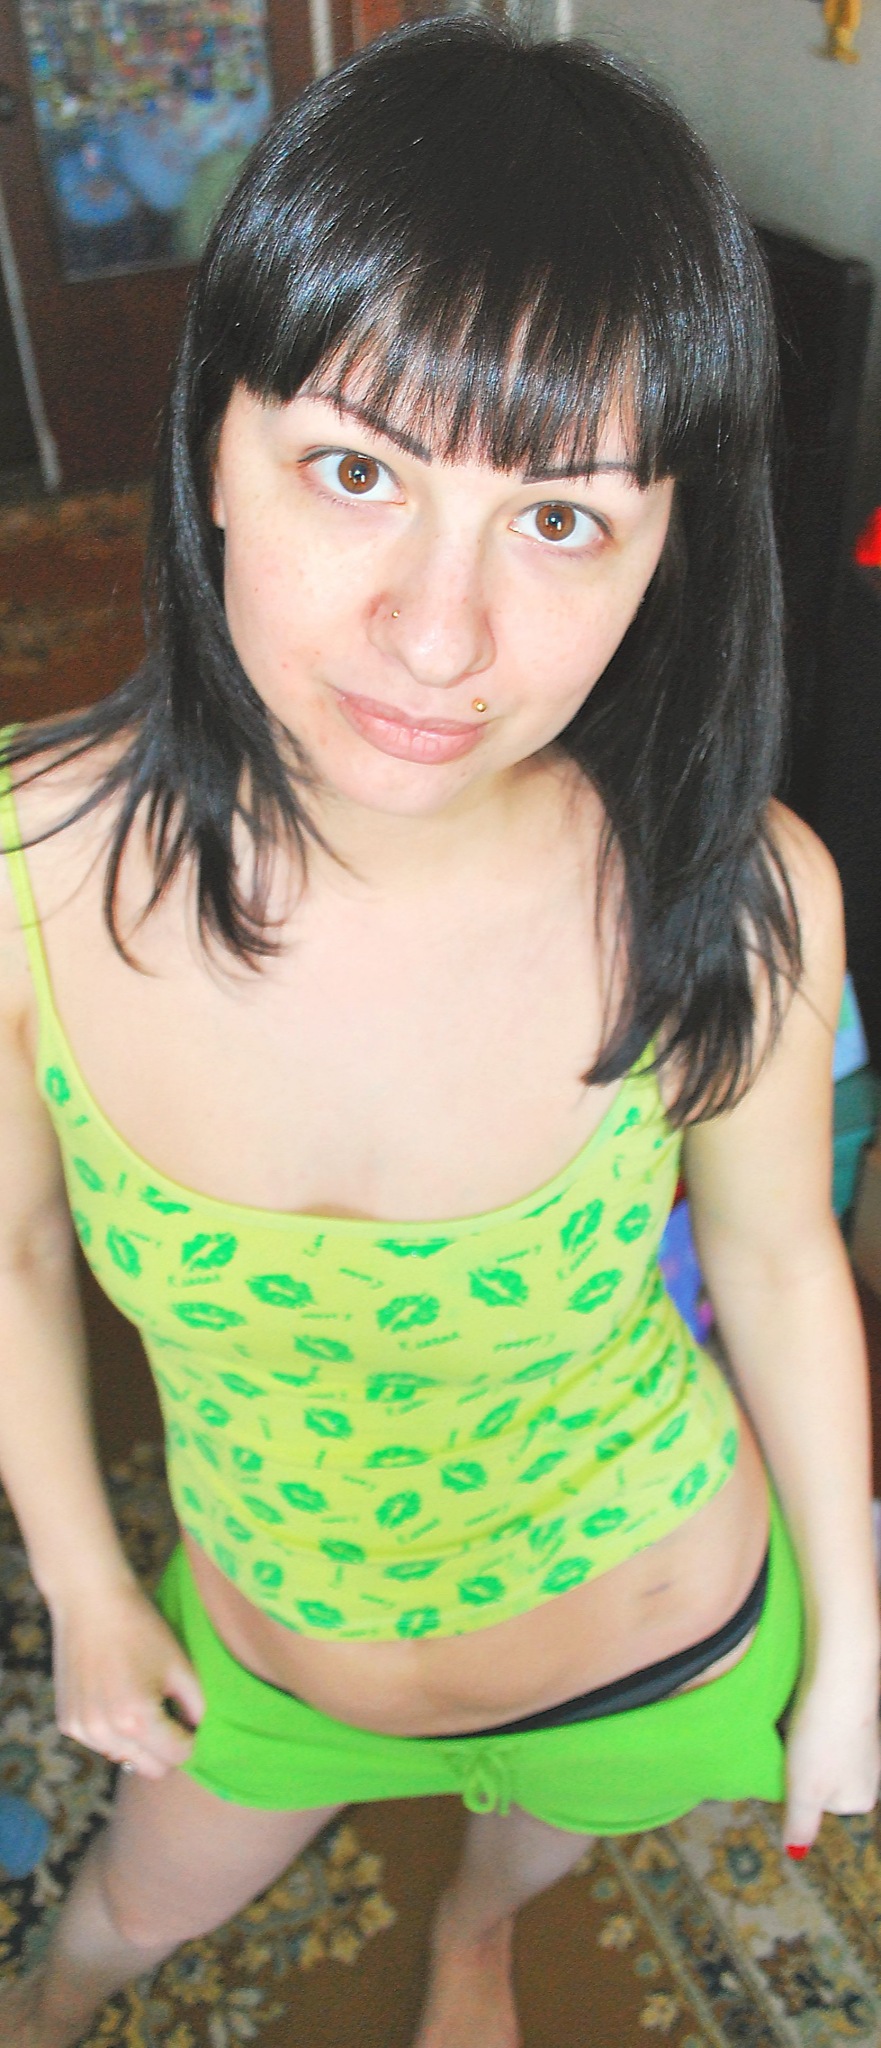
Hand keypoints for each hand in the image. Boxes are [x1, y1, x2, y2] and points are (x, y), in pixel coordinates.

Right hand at [51, 1577, 204, 1779]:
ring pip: (125, 1758)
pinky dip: (114, 1731)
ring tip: (140, 1701)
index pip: (178, 1756)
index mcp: (137, 1719)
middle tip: (170, 1714)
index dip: (192, 1739)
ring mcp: (82, 1730)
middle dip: (167, 1748)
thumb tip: (200, 1732)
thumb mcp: (180, 1665)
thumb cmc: (140, 1628)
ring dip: (139, 1743)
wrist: (90, 1601)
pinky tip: (115, 1696)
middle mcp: (105, 1733)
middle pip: (151, 1768)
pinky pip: (102, 1743)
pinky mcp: (67, 1723)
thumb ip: (197, 1707)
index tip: (191, 1720)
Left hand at [783, 1661, 879, 1853]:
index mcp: (859, 1800)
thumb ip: (801, 1824)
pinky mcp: (861, 1718)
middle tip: (794, 1744)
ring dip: (809, 1741)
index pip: (814, 1804)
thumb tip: (794, 1854)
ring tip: (801, 1725)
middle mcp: (872, 1776)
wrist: (841, 1677)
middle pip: (821, 1779)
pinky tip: (811, 1711)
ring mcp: (869, 1746)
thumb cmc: (822, 1737)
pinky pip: (832, 1730)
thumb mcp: (804, 1790)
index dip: (794, 1785)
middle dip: (803, 1764)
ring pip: (826, 1753)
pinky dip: (818, 1721)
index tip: (790, 1767)